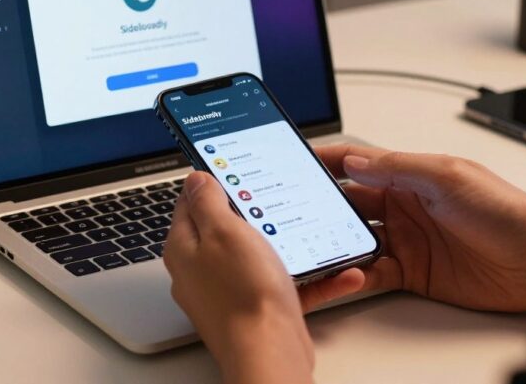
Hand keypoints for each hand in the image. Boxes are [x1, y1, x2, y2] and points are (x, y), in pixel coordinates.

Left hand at [164, 172, 364, 383]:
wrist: (269, 353)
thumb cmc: (244, 294)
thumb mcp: (224, 230)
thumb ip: (209, 202)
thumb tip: (197, 179)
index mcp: (185, 248)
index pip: (191, 203)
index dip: (213, 183)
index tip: (235, 171)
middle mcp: (201, 271)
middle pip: (224, 230)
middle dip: (254, 214)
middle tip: (276, 200)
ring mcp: (227, 293)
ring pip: (259, 258)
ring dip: (289, 246)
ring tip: (314, 234)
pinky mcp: (256, 311)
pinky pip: (286, 287)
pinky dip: (312, 279)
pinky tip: (339, 273)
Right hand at [313, 145, 525, 312]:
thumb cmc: (508, 212)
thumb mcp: (447, 176)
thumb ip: (397, 167)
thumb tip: (355, 160)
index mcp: (410, 175)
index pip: (356, 162)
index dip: (325, 160)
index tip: (295, 160)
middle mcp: (403, 205)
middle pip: (348, 202)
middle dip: (320, 204)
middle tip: (294, 208)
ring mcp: (406, 240)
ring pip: (354, 237)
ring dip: (333, 239)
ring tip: (312, 242)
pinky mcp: (412, 273)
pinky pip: (371, 271)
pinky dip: (353, 272)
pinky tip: (344, 271)